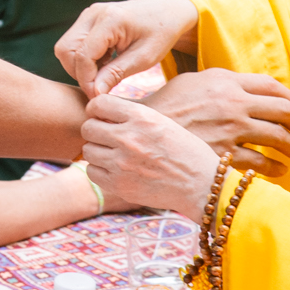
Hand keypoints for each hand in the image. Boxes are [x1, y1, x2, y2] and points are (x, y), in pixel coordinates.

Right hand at [55, 0, 199, 96]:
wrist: (167, 13)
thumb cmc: (160, 34)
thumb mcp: (143, 58)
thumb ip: (116, 74)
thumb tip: (94, 93)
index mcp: (110, 20)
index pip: (83, 55)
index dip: (86, 80)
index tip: (98, 96)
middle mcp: (94, 13)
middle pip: (66, 50)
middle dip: (79, 73)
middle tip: (100, 86)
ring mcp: (89, 14)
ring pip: (65, 47)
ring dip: (80, 66)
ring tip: (105, 73)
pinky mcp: (88, 19)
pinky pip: (73, 43)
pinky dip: (84, 58)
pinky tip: (105, 63)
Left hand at [82, 93, 219, 223]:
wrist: (201, 185)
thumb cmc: (185, 151)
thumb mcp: (163, 122)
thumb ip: (133, 116)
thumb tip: (102, 111)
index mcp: (141, 117)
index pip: (99, 104)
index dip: (96, 110)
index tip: (101, 116)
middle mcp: (128, 137)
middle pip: (88, 128)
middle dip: (95, 131)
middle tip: (106, 137)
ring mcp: (121, 163)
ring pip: (88, 151)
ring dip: (98, 152)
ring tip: (114, 155)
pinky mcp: (119, 185)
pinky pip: (92, 172)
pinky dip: (100, 171)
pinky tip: (116, 170)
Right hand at [143, 67, 289, 172]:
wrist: (140, 130)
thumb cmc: (165, 106)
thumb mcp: (193, 81)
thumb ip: (221, 81)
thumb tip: (245, 86)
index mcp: (228, 82)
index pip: (273, 86)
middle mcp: (234, 104)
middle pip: (283, 111)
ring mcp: (230, 130)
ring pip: (277, 138)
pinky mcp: (223, 155)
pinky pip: (260, 163)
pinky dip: (274, 168)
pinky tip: (279, 171)